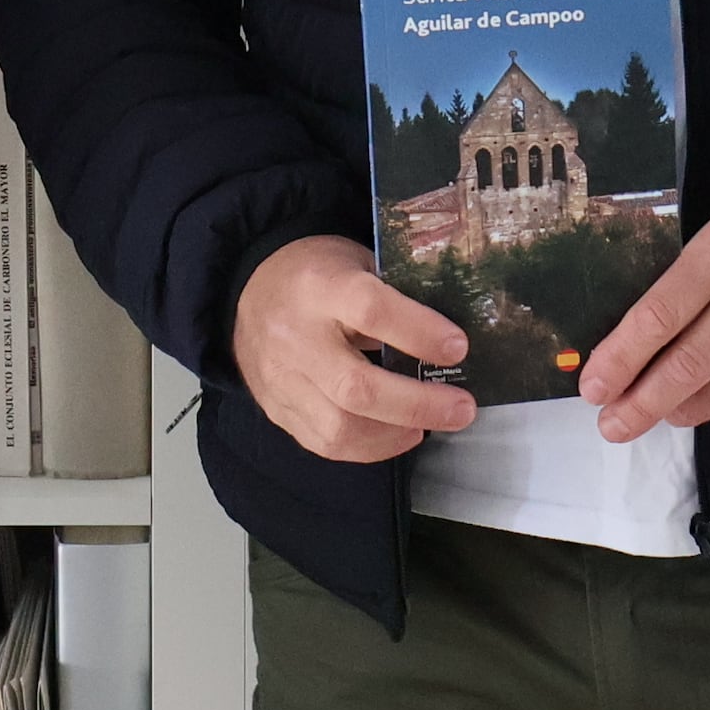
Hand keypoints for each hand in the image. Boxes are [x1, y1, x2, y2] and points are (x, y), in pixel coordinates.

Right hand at [231, 235, 478, 462]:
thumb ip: (394, 295)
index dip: (419, 332)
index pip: (370, 310)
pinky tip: (399, 434)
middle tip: (462, 408)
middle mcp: (295, 337)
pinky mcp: (277, 410)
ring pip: (340, 427)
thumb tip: (447, 340)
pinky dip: (370, 448)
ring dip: (396, 433)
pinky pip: (325, 444)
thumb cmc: (316, 273)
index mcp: (319, 287)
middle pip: (357, 386)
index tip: (458, 348)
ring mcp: (282, 380)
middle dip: (418, 404)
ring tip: (431, 424)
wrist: (247, 292)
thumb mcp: (355, 262)